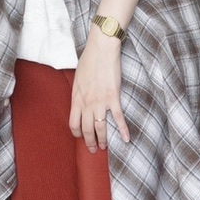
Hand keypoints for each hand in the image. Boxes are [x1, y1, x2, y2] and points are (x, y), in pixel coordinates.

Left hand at [69, 27, 130, 152]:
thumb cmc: (89, 61)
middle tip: (94, 149)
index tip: (81, 137)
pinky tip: (126, 139)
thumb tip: (79, 102)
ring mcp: (100, 102)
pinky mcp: (113, 98)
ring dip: (103, 139)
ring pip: (100, 127)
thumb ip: (78, 93)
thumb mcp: (77, 78)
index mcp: (76, 98)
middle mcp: (87, 103)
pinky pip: (118, 118)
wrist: (101, 50)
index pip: (73, 123)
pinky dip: (123, 130)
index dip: (76, 133)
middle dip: (90, 142)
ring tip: (104, 147)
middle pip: (86, 129)